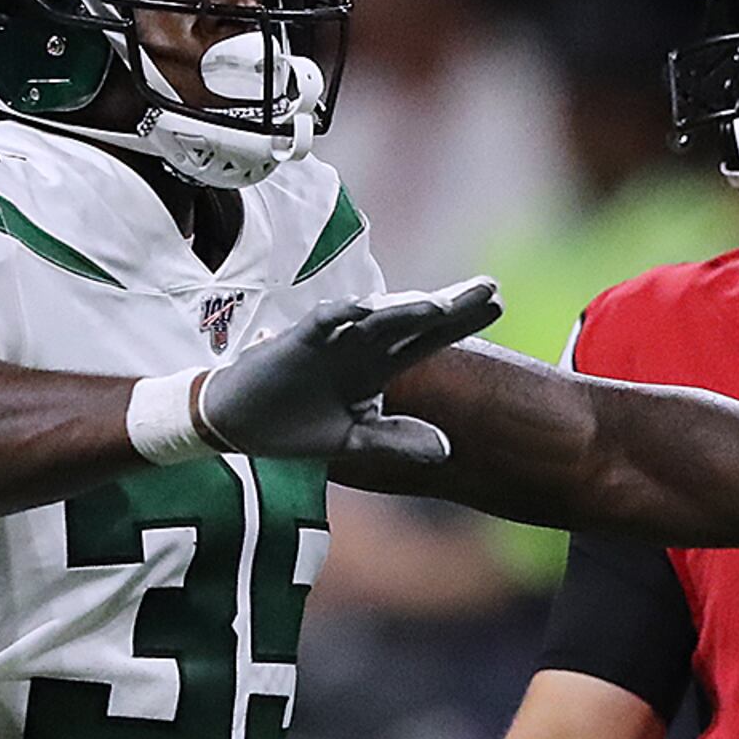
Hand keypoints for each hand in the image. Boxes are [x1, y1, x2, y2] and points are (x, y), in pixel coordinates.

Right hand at [194, 277, 499, 463]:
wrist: (238, 424)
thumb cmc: (295, 424)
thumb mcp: (352, 442)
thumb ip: (396, 441)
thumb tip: (446, 449)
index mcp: (378, 366)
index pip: (428, 340)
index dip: (462, 322)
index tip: (500, 304)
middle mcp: (362, 346)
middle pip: (414, 320)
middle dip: (451, 305)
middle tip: (491, 289)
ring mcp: (332, 341)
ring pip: (376, 317)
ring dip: (406, 309)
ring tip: (442, 305)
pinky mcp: (297, 342)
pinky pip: (322, 322)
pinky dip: (341, 314)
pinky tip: (366, 307)